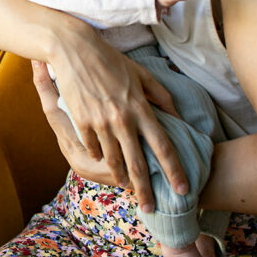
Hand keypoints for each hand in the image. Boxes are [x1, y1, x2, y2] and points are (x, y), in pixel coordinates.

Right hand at [38, 28, 188, 212]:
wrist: (74, 49)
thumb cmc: (110, 60)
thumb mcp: (141, 74)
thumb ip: (161, 96)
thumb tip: (177, 116)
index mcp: (141, 108)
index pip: (163, 146)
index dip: (175, 171)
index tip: (183, 189)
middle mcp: (123, 119)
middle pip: (138, 163)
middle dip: (146, 190)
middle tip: (151, 208)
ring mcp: (100, 122)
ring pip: (113, 160)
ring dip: (121, 178)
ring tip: (127, 188)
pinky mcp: (81, 121)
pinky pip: (92, 148)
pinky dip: (99, 157)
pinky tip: (103, 163)